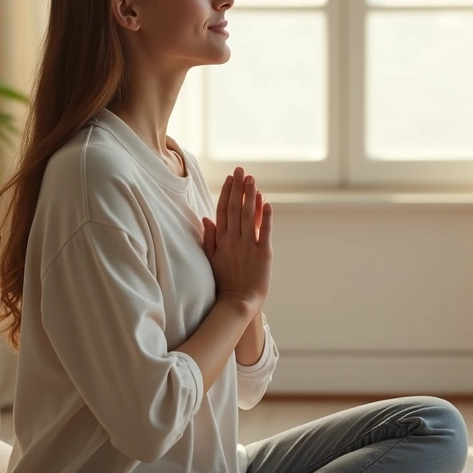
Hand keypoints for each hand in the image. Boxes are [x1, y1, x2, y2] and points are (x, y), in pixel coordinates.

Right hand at [202, 167, 272, 309]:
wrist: (238, 302)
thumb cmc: (224, 281)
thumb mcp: (212, 258)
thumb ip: (209, 237)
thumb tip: (205, 217)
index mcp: (221, 240)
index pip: (223, 210)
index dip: (227, 192)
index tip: (230, 178)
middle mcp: (234, 240)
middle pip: (235, 208)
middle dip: (239, 188)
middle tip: (242, 170)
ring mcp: (249, 246)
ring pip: (248, 216)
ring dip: (250, 196)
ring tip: (252, 180)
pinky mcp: (263, 253)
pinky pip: (264, 232)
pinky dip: (264, 217)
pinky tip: (266, 203)